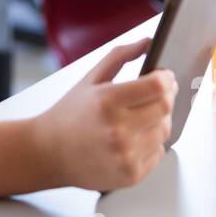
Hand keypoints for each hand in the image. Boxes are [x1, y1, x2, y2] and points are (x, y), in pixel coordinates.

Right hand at [32, 38, 176, 192]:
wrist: (48, 153)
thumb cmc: (68, 115)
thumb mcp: (89, 79)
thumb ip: (119, 56)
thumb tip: (148, 41)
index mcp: (107, 101)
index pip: (157, 87)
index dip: (167, 78)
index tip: (166, 75)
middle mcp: (117, 130)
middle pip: (165, 108)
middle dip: (167, 97)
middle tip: (159, 93)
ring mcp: (125, 155)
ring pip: (165, 130)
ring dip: (160, 120)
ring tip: (142, 116)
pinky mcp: (131, 175)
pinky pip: (159, 152)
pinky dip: (153, 142)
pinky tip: (135, 137)